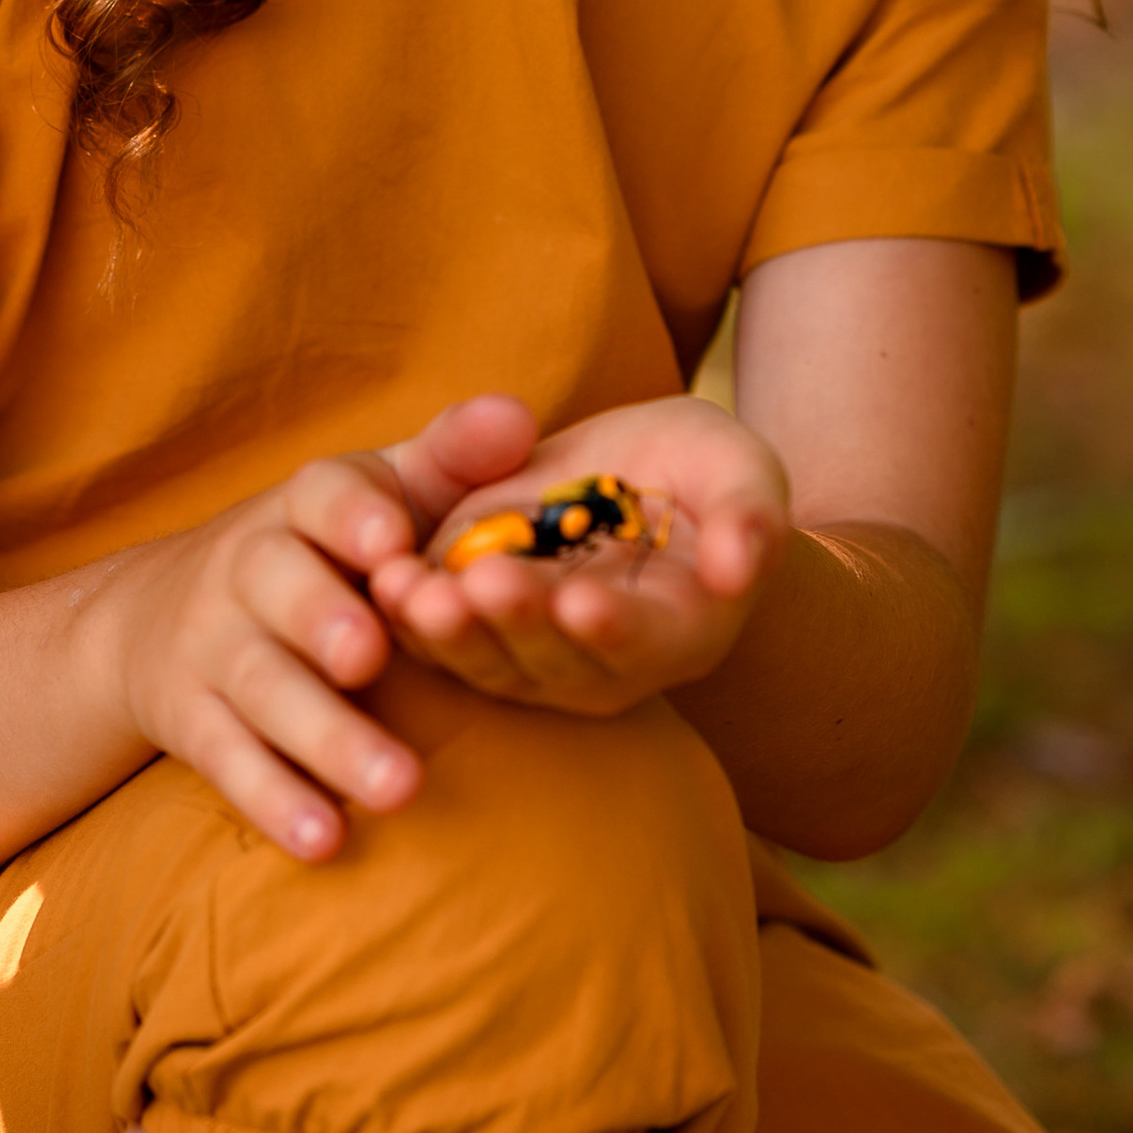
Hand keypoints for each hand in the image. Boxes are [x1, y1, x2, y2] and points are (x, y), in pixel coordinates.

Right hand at [100, 393, 536, 860]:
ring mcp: (213, 649)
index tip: (394, 545)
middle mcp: (246, 569)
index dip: (353, 518)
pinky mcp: (193, 723)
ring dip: (326, 737)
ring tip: (399, 787)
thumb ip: (451, 460)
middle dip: (322, 620)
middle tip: (371, 656)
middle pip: (278, 589)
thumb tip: (520, 416)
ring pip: (262, 690)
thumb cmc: (321, 549)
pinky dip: (275, 801)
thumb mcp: (378, 493)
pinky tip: (325, 841)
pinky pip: (230, 763)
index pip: (321, 496)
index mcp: (302, 506)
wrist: (157, 616)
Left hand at [364, 395, 790, 716]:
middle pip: (554, 659)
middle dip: (514, 623)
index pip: (644, 641)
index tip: (581, 601)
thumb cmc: (704, 475)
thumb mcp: (741, 471)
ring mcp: (535, 655)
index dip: (612, 627)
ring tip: (414, 588)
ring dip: (448, 630)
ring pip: (487, 659)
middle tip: (483, 585)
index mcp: (679, 630)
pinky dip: (409, 617)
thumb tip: (741, 566)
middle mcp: (604, 661)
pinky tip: (383, 579)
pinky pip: (439, 639)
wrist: (643, 481)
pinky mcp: (477, 629)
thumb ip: (749, 517)